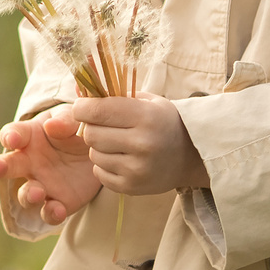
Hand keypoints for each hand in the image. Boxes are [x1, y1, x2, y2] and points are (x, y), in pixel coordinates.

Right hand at [0, 113, 101, 225]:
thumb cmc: (76, 131)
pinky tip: (58, 210)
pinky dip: (50, 214)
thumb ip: (65, 120)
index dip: (10, 136)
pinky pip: (49, 213)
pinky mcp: (58, 203)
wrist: (98, 153)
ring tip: (37, 193)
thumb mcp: (73, 119)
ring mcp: (42, 184)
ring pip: (26, 195)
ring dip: (28, 195)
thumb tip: (52, 126)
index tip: (13, 139)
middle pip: (10, 166)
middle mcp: (30, 162)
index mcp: (30, 136)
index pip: (13, 134)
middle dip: (1, 167)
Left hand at [62, 96, 210, 195]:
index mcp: (146, 117)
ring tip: (117, 142)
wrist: (191, 155)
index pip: (97, 110)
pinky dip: (104, 165)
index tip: (83, 106)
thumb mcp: (144, 100)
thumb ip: (110, 91)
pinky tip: (121, 158)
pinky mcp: (132, 187)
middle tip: (103, 125)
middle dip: (91, 127)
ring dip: (99, 147)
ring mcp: (138, 169)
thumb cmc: (162, 121)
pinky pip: (99, 173)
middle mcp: (143, 144)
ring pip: (94, 154)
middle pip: (91, 134)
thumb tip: (78, 83)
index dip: (82, 107)